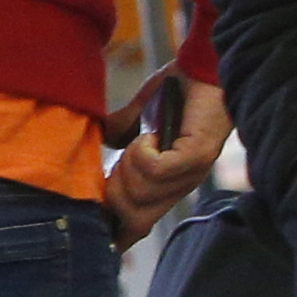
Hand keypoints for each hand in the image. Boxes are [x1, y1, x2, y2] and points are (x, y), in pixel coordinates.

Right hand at [100, 72, 226, 246]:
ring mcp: (190, 175)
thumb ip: (121, 133)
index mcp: (167, 186)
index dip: (113, 230)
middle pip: (134, 221)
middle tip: (116, 163)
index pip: (137, 226)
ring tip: (139, 142)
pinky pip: (154, 169)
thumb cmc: (176, 91)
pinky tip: (150, 135)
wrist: (204, 67)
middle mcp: (180, 187)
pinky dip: (141, 151)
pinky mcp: (196, 157)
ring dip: (126, 167)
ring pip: (139, 194)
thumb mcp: (141, 119)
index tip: (92, 217)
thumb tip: (100, 141)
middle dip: (112, 195)